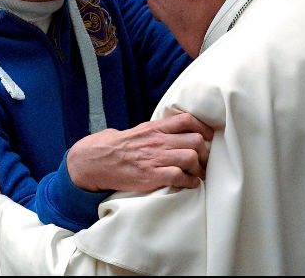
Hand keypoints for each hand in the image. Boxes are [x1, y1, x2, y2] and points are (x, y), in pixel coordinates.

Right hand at [67, 112, 214, 191]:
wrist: (95, 161)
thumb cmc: (117, 146)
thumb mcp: (138, 130)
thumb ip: (157, 129)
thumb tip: (174, 128)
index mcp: (155, 128)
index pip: (187, 120)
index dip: (203, 127)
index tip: (209, 136)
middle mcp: (158, 141)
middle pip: (196, 140)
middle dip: (205, 152)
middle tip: (204, 161)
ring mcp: (155, 158)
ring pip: (191, 157)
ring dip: (199, 168)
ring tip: (197, 174)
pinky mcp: (151, 176)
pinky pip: (180, 177)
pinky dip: (189, 182)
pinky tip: (189, 184)